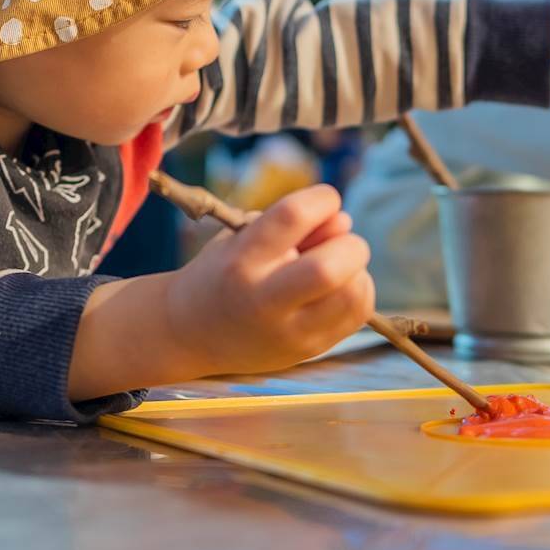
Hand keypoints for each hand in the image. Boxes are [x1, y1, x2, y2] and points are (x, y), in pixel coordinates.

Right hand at [163, 185, 374, 376]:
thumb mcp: (242, 238)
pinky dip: (359, 292)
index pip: (293, 216)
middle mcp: (264, 299)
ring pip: (351, 294)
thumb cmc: (222, 273)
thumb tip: (345, 222)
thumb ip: (293, 225)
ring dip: (357, 270)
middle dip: (350, 244)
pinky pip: (357, 316)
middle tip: (342, 242)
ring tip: (338, 266)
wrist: (191, 335)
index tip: (326, 200)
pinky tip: (339, 288)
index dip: (323, 199)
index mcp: (242, 260)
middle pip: (328, 268)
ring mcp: (288, 332)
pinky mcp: (308, 350)